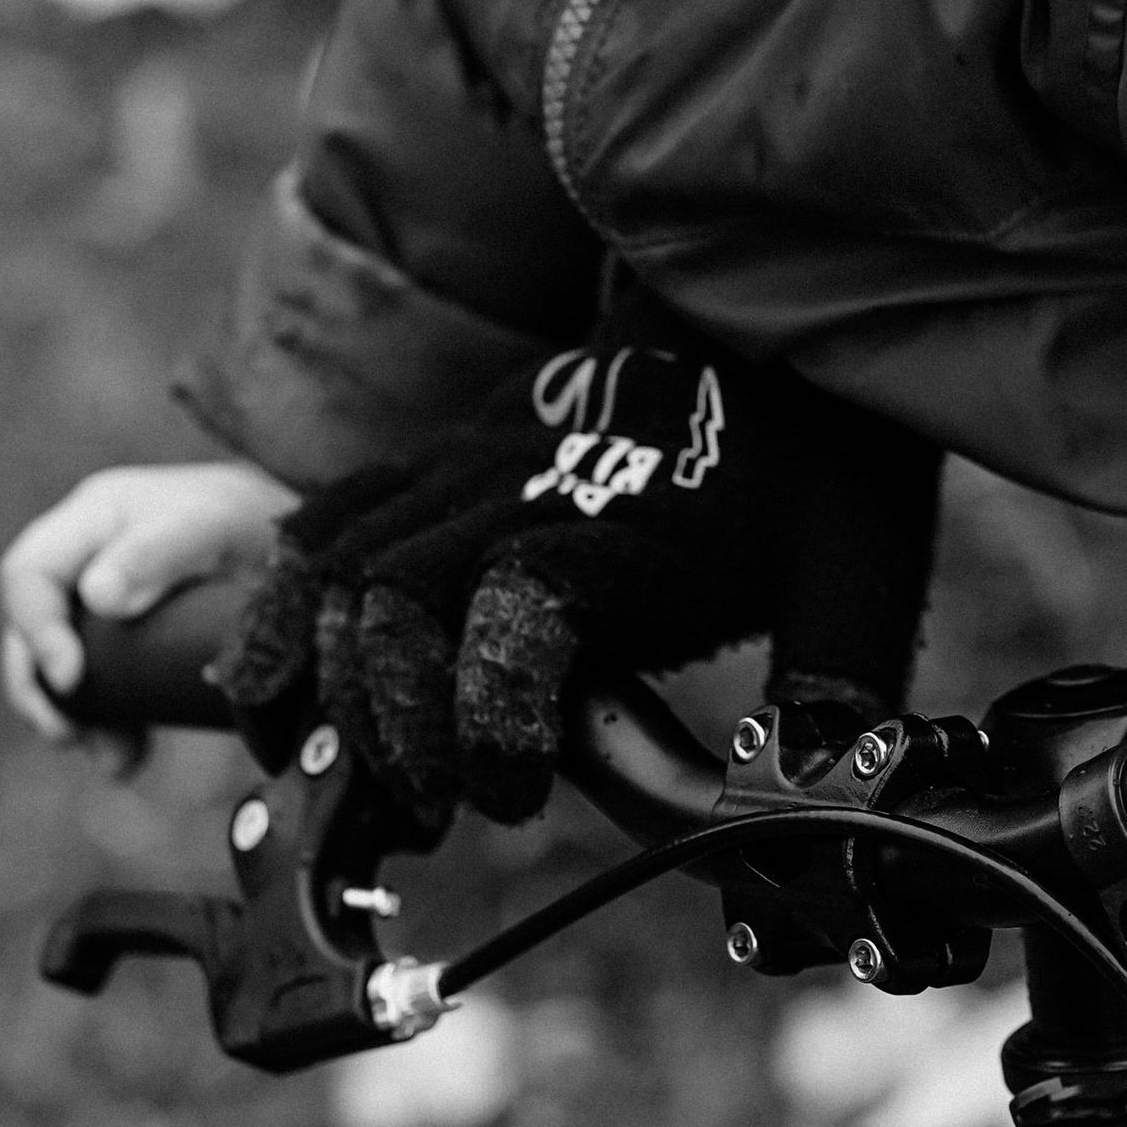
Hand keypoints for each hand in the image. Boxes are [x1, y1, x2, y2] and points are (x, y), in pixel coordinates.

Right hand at [0, 460, 293, 744]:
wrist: (304, 542)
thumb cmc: (253, 517)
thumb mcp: (214, 522)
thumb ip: (161, 550)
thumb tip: (98, 597)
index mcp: (94, 519)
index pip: (28, 573)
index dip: (36, 628)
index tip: (71, 677)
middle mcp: (89, 561)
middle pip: (30, 630)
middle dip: (41, 689)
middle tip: (69, 736)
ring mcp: (106, 606)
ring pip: (58, 670)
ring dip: (76, 720)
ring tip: (115, 758)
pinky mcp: (132, 645)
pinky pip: (102, 691)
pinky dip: (110, 727)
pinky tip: (133, 757)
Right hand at [221, 286, 940, 834]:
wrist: (784, 292)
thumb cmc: (823, 448)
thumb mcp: (858, 577)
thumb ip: (830, 703)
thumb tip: (812, 833)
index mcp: (630, 525)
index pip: (515, 619)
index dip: (490, 721)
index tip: (514, 793)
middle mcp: (532, 483)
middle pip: (397, 600)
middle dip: (392, 728)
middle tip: (434, 810)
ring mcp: (476, 456)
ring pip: (344, 561)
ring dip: (324, 681)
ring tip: (344, 777)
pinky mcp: (447, 446)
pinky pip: (329, 515)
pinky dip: (280, 603)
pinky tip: (269, 688)